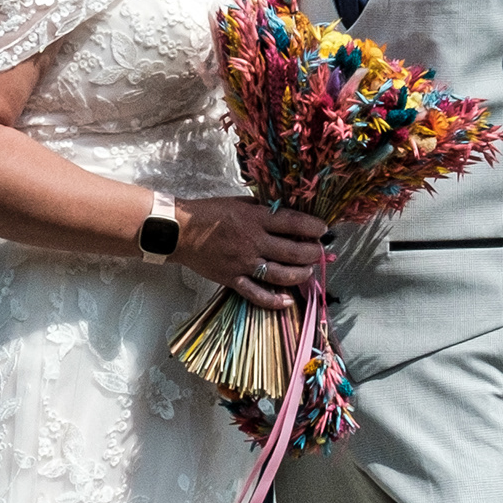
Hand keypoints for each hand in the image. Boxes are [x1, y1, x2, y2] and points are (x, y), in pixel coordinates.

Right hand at [176, 195, 331, 311]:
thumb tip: (286, 211)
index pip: (292, 222)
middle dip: (312, 253)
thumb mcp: (239, 202)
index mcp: (254, 219)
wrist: (179, 231)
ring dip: (300, 274)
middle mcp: (252, 242)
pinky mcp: (232, 279)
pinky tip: (287, 300)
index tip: (323, 230)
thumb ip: (262, 208)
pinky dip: (273, 300)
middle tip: (320, 252)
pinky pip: (256, 294)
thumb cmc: (209, 213)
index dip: (312, 227)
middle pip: (292, 251)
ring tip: (308, 271)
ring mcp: (243, 263)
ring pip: (280, 274)